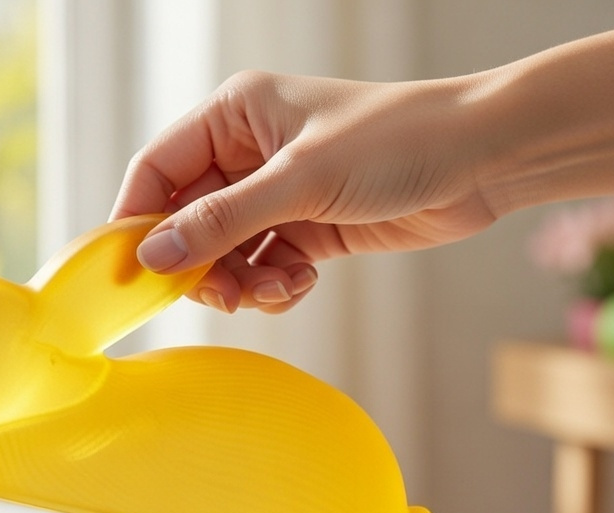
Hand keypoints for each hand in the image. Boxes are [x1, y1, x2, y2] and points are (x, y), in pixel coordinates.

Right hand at [111, 69, 499, 313]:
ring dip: (244, 282)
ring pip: (225, 255)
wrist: (480, 161)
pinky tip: (303, 282)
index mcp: (234, 116)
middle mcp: (248, 154)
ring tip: (282, 286)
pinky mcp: (304, 229)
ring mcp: (276, 194)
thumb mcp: (298, 182)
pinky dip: (275, 286)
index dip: (139, 222)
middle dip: (203, 265)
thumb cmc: (395, 142)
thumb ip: (221, 222)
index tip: (133, 274)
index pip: (158, 171)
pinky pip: (262, 268)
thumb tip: (152, 256)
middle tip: (224, 295)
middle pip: (189, 222)